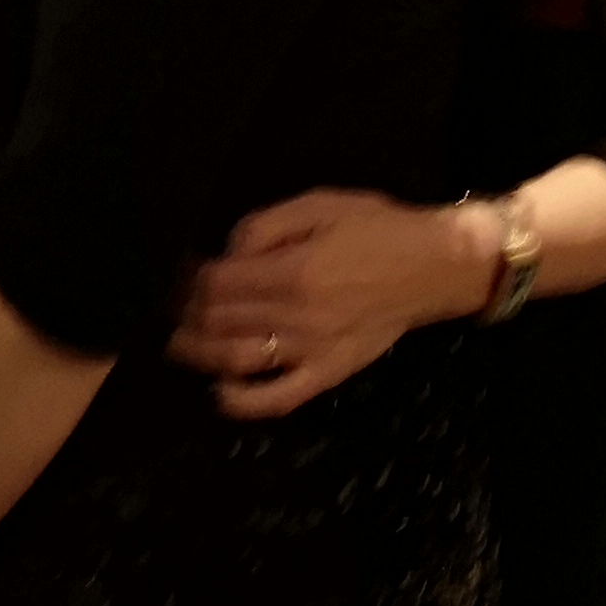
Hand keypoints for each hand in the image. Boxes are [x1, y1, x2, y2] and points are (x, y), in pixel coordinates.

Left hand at [168, 188, 492, 420]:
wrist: (433, 266)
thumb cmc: (377, 228)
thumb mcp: (320, 204)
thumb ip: (267, 225)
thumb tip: (228, 251)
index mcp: (293, 270)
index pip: (218, 282)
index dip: (190, 277)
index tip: (180, 271)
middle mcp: (296, 316)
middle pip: (219, 321)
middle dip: (185, 313)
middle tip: (172, 305)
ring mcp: (311, 351)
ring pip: (237, 359)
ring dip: (199, 353)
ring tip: (179, 344)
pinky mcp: (328, 374)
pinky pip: (279, 398)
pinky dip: (243, 401)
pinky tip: (220, 391)